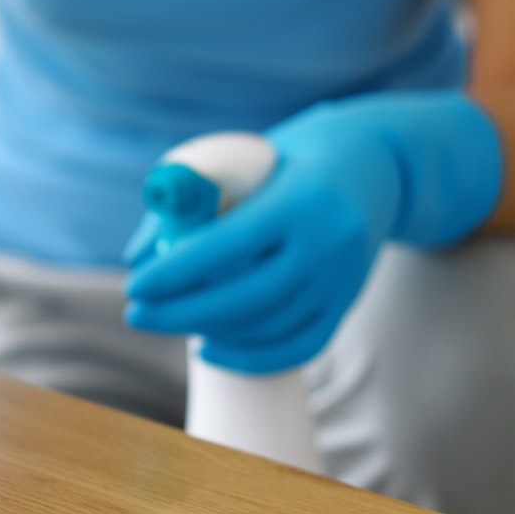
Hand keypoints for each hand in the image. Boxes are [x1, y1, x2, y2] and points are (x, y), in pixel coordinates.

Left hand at [124, 92, 501, 373]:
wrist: (379, 164)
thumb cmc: (291, 157)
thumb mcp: (244, 160)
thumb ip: (189, 200)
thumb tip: (137, 255)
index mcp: (299, 199)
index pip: (231, 245)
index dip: (177, 271)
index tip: (135, 284)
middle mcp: (327, 244)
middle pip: (249, 297)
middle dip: (181, 311)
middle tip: (135, 312)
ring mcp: (342, 279)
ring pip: (272, 325)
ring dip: (210, 332)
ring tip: (163, 320)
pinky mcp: (347, 302)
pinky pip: (301, 344)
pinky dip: (253, 356)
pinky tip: (211, 347)